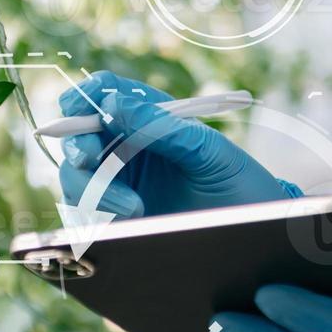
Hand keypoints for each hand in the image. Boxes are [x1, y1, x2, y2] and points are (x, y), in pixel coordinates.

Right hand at [56, 71, 297, 217]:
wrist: (254, 238)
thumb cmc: (239, 186)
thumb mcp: (209, 152)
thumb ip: (163, 127)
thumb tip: (113, 104)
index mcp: (151, 119)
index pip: (104, 93)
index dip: (84, 95)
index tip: (79, 106)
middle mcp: (129, 148)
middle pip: (79, 138)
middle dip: (79, 146)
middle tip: (91, 159)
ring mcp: (120, 184)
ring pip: (76, 178)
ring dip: (93, 188)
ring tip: (135, 208)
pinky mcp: (117, 220)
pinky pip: (85, 214)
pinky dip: (97, 214)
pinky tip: (132, 219)